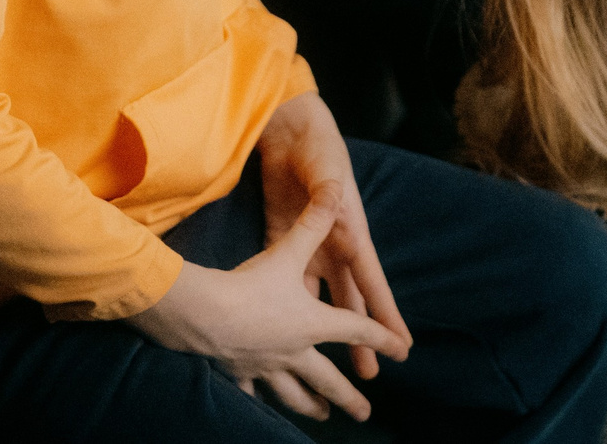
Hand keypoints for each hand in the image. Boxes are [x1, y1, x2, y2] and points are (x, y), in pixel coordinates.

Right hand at [130, 184, 408, 421]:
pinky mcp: (238, 371)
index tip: (402, 351)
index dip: (382, 336)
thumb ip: (312, 222)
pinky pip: (251, 392)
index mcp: (313, 323)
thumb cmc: (250, 284)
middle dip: (349, 395)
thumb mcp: (285, 251)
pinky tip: (259, 412)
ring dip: (310, 404)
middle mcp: (295, 350)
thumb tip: (336, 191)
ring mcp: (266, 365)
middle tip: (365, 413)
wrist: (204, 315)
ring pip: (293, 392)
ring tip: (323, 415)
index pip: (357, 329)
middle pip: (328, 377)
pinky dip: (256, 404)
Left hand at [256, 96, 410, 383]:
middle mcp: (334, 246)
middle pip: (350, 302)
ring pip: (320, 299)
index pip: (372, 281)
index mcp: (351, 233)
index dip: (386, 315)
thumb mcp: (326, 168)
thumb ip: (328, 188)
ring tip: (334, 364)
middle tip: (371, 374)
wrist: (291, 130)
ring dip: (326, 330)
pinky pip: (287, 279)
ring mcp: (308, 246)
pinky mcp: (281, 240)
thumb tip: (333, 197)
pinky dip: (290, 304)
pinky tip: (286, 329)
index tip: (402, 345)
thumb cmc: (318, 147)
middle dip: (360, 337)